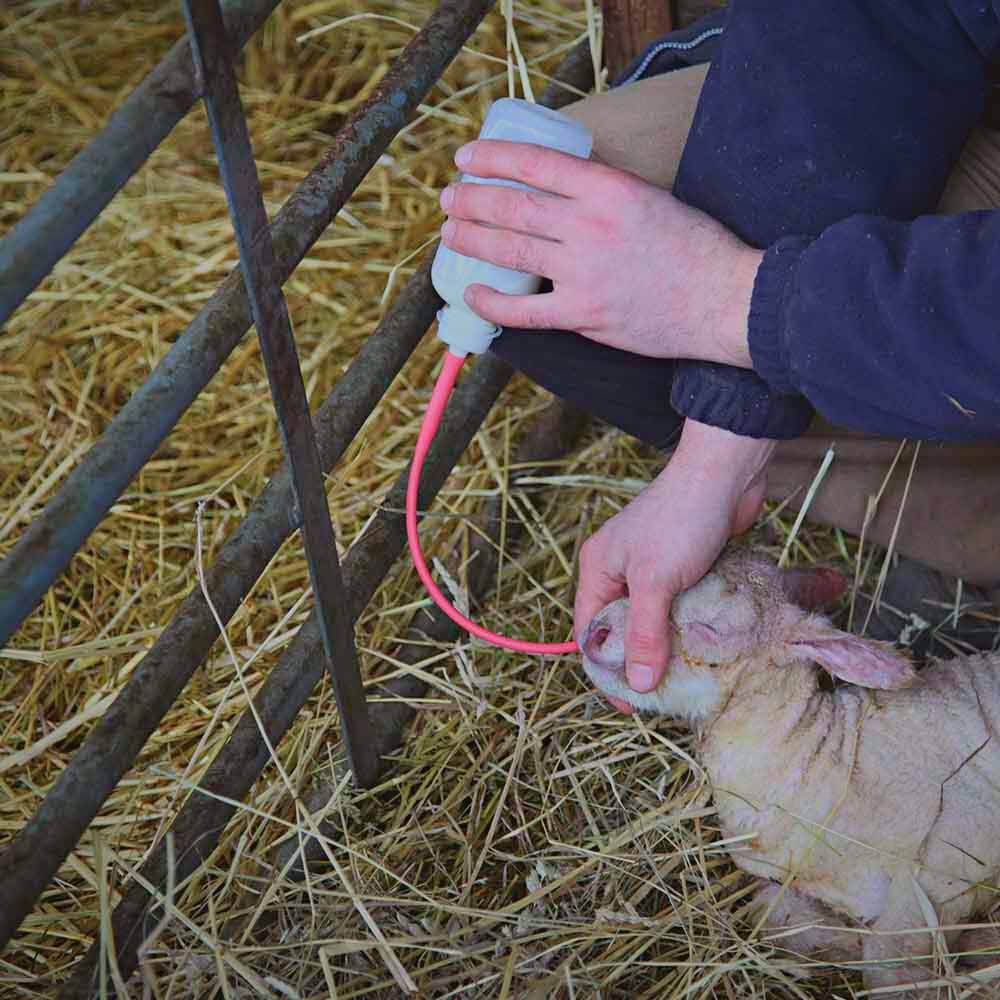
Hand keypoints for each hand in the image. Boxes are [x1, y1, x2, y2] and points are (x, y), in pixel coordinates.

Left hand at [439, 140, 762, 368]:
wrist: (724, 299)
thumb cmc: (695, 247)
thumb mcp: (650, 197)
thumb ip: (604, 193)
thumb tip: (559, 191)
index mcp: (609, 188)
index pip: (536, 163)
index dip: (493, 157)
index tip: (467, 157)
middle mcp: (591, 225)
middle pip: (514, 207)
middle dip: (472, 200)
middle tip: (449, 199)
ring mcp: (585, 272)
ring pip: (512, 251)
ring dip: (472, 240)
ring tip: (450, 233)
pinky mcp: (585, 314)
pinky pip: (524, 311)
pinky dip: (493, 302)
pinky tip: (472, 292)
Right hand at [574, 419, 775, 713]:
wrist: (725, 475)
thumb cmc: (681, 522)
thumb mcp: (656, 582)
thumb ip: (646, 634)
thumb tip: (637, 684)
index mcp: (598, 569)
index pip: (590, 631)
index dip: (606, 669)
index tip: (630, 703)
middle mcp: (619, 570)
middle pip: (621, 629)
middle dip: (638, 661)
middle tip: (661, 695)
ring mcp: (652, 568)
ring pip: (653, 620)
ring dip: (668, 646)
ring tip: (686, 679)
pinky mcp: (683, 566)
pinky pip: (679, 607)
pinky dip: (689, 627)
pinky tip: (704, 648)